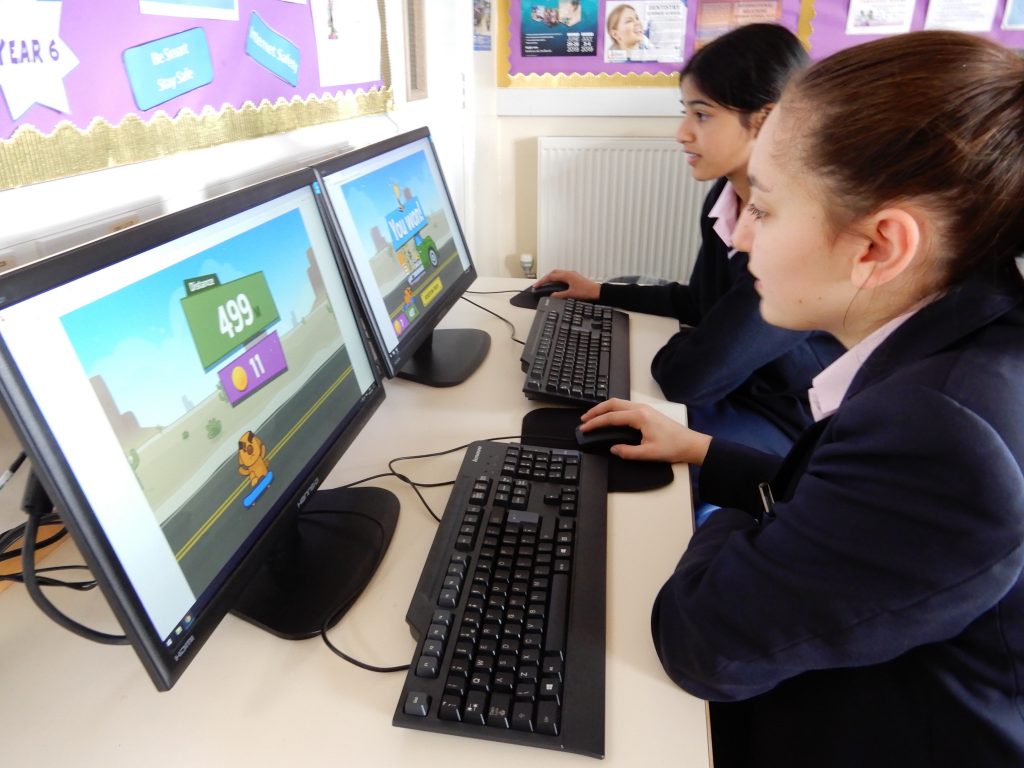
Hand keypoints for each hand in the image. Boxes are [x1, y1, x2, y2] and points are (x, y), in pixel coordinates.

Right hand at [533, 269, 600, 300]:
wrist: (598, 291)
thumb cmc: (587, 292)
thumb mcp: (571, 295)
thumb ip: (560, 295)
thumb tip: (551, 296)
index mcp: (567, 275)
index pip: (551, 276)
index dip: (542, 281)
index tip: (536, 285)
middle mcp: (569, 273)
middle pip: (553, 273)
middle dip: (545, 278)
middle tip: (540, 284)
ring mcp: (572, 275)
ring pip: (558, 273)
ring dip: (551, 277)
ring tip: (546, 284)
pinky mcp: (575, 278)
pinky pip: (563, 276)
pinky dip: (557, 279)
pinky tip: (556, 284)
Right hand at [580, 398, 711, 464]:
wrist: (691, 444)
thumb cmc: (673, 447)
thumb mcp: (648, 454)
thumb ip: (627, 452)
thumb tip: (613, 449)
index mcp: (639, 416)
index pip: (611, 417)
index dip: (595, 423)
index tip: (584, 428)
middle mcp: (641, 409)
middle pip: (612, 404)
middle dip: (595, 411)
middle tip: (584, 419)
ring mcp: (645, 409)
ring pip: (618, 403)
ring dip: (604, 409)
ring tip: (593, 417)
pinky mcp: (647, 412)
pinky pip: (625, 406)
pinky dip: (613, 410)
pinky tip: (610, 417)